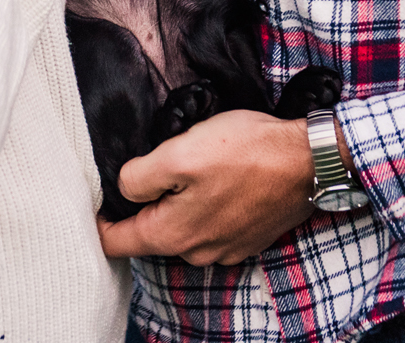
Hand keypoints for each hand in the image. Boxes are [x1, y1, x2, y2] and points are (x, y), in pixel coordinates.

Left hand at [96, 110, 314, 264]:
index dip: (98, 219)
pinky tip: (215, 178)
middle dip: (142, 204)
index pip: (115, 242)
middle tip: (149, 165)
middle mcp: (196, 252)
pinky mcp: (246, 238)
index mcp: (172, 235)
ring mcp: (224, 249)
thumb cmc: (244, 152)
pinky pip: (209, 225)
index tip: (96, 195)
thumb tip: (123, 189)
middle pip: (148, 233)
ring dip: (176, 202)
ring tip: (188, 166)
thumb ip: (138, 177)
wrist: (307, 161)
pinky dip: (204, 205)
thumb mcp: (178, 154)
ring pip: (180, 228)